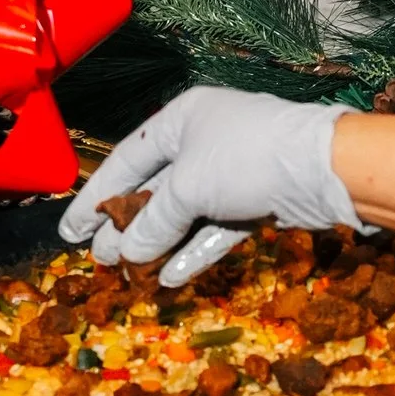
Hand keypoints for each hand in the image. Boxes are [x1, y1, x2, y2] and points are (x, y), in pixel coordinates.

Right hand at [60, 88, 368, 286]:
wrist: (324, 169)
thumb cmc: (247, 159)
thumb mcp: (188, 187)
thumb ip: (152, 220)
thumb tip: (128, 251)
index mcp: (181, 119)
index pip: (126, 159)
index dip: (95, 196)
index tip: (71, 229)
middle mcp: (204, 140)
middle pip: (153, 187)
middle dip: (125, 225)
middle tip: (98, 257)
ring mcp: (230, 172)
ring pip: (184, 212)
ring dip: (157, 242)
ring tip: (129, 271)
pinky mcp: (254, 200)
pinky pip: (214, 228)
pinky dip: (193, 250)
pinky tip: (169, 277)